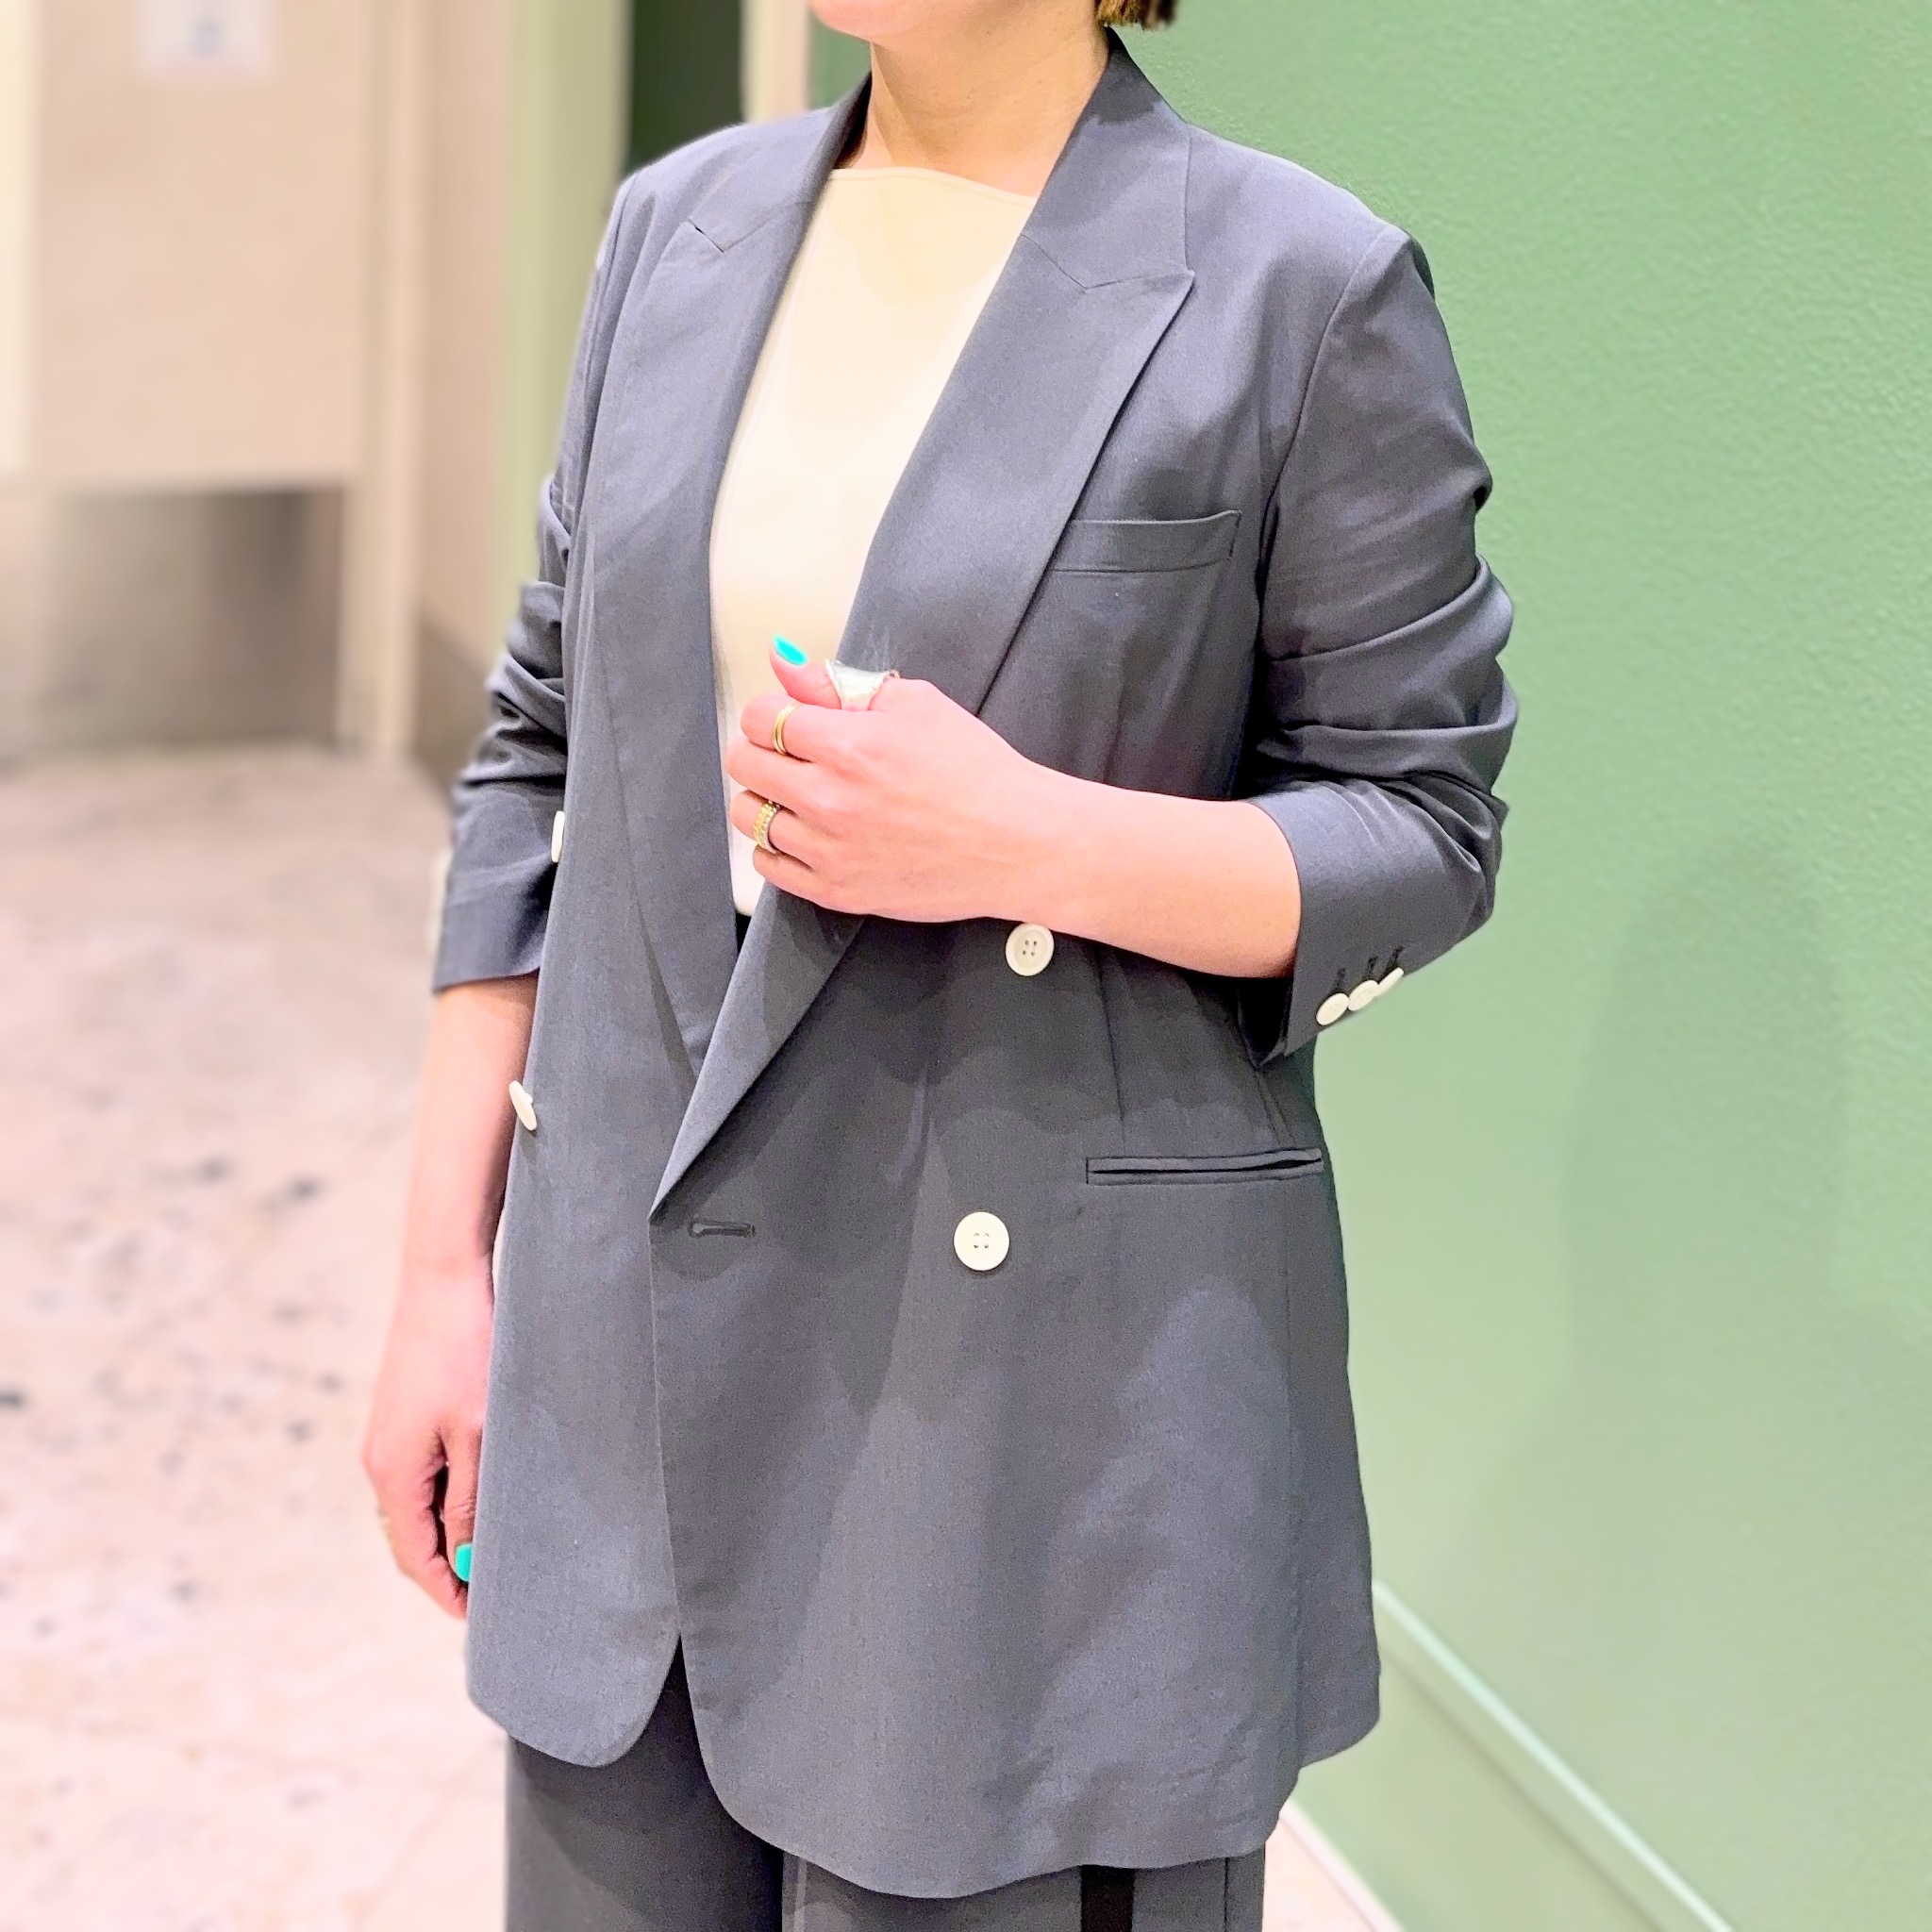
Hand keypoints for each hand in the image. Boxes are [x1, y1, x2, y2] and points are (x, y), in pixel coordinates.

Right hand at [362, 1257, 493, 1617]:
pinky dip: (444, 1498)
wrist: (444, 1277)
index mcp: (393, 1474)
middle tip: (491, 1590)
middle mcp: (380, 1462)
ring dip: (447, 1532)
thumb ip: (469, 1502)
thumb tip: (464, 1559)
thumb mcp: (479, 1435)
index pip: (414, 1557)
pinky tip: (477, 1497)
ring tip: (490, 1549)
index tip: (481, 1617)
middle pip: (409, 1537)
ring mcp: (387, 1437)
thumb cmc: (467, 1351)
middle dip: (445, 1568)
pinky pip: (419, 1476)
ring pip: (415, 1506)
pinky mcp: (401, 1415)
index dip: (446, 1592)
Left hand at [725, 648, 1056, 922]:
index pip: (759, 718)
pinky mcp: (837, 892)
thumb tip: (783, 661)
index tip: (792, 719)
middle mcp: (829, 800)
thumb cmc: (975, 770)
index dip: (772, 711)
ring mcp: (829, 852)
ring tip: (802, 795)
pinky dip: (776, 846)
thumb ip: (838, 684)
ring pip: (749, 817)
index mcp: (847, 746)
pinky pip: (768, 867)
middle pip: (744, 765)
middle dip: (762, 749)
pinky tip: (807, 833)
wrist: (1017, 842)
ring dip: (766, 798)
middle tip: (794, 754)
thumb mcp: (915, 705)